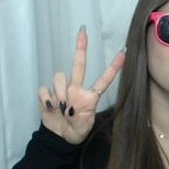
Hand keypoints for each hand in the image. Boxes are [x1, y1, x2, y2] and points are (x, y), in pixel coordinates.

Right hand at [38, 29, 124, 143]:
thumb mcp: (85, 126)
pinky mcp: (47, 95)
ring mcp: (61, 90)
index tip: (124, 52)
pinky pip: (45, 89)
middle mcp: (76, 88)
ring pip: (59, 77)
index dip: (114, 68)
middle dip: (81, 47)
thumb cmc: (76, 129)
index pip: (103, 80)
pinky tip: (51, 107)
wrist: (59, 137)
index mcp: (89, 96)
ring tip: (62, 108)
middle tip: (83, 31)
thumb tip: (71, 106)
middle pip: (79, 65)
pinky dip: (46, 99)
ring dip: (60, 92)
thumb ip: (82, 117)